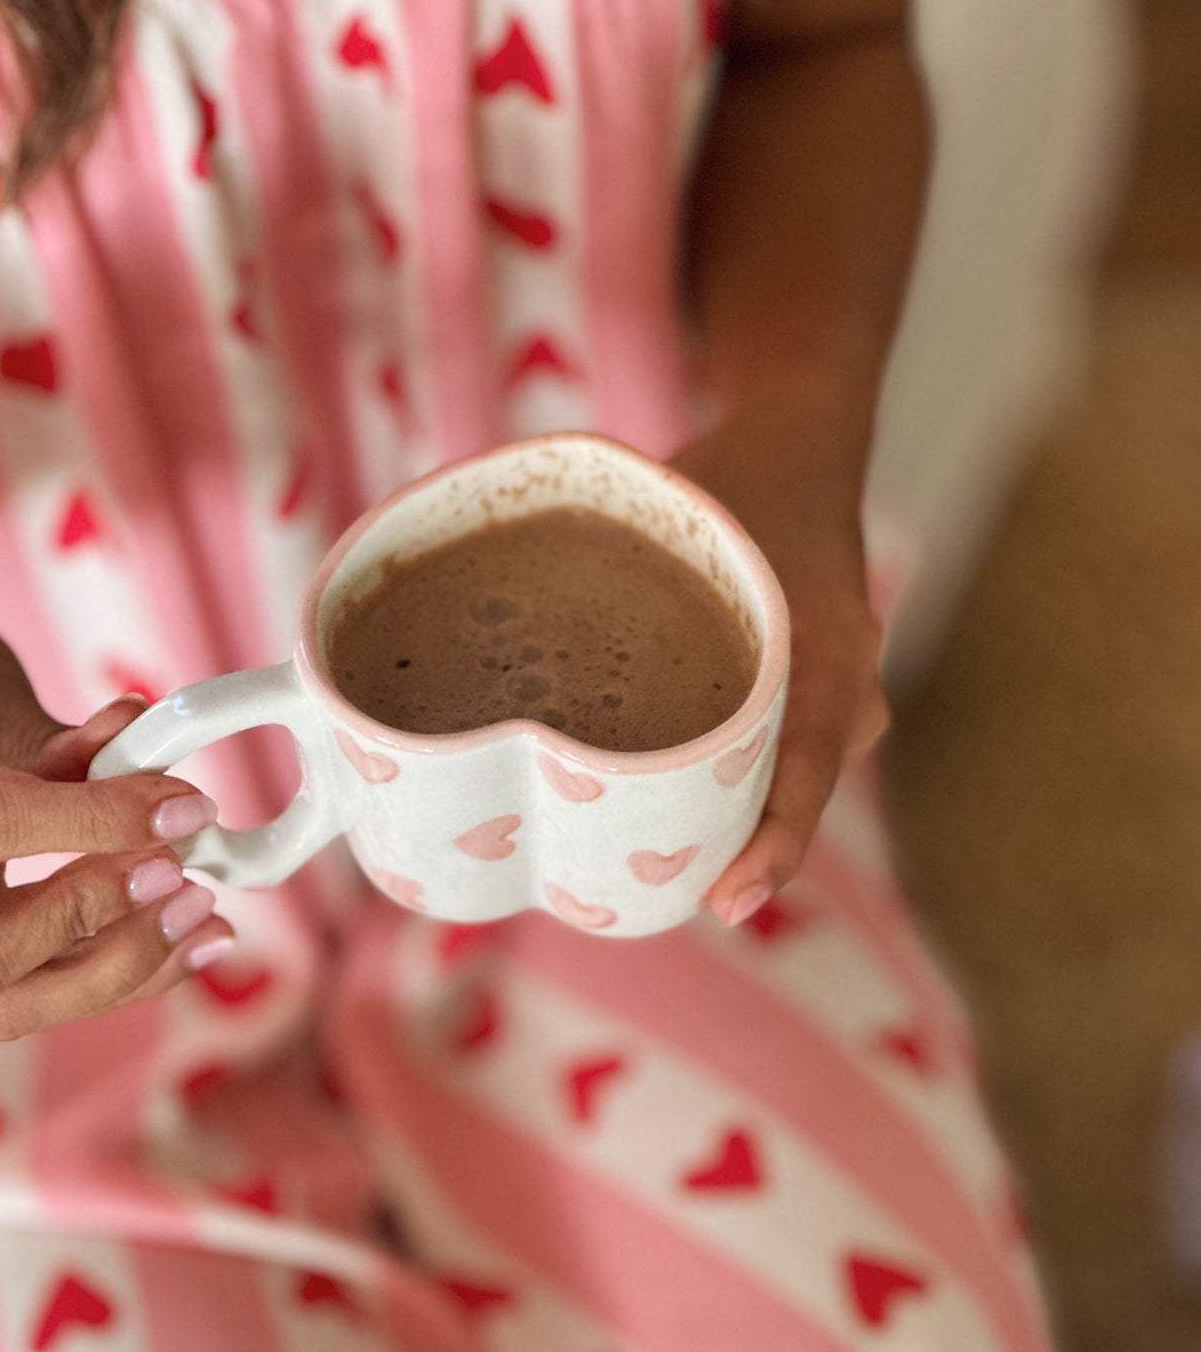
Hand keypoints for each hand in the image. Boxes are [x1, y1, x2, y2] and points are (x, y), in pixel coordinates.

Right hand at [0, 583, 235, 1037]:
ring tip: (206, 920)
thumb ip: (60, 737)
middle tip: (186, 878)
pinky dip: (118, 971)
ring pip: (7, 1002)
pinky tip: (185, 938)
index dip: (94, 821)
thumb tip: (155, 758)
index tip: (184, 808)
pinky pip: (31, 991)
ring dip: (122, 968)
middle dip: (97, 925)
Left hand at [669, 413, 889, 923]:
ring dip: (716, 821)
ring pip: (775, 786)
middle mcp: (847, 696)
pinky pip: (769, 766)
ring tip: (636, 868)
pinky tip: (647, 810)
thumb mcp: (684, 515)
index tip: (727, 901)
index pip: (807, 775)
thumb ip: (621, 565)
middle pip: (786, 798)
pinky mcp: (808, 711)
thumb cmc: (740, 483)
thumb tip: (503, 607)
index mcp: (830, 655)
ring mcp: (836, 709)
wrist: (805, 449)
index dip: (770, 846)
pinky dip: (717, 786)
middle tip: (639, 895)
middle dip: (722, 853)